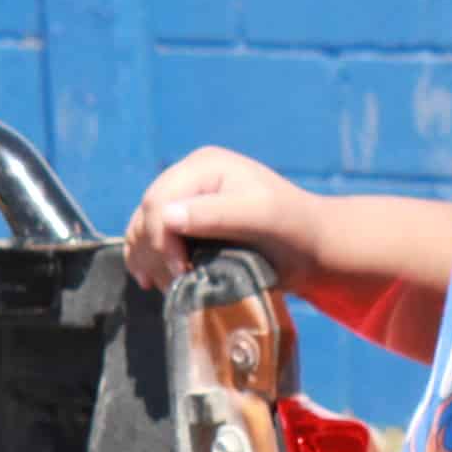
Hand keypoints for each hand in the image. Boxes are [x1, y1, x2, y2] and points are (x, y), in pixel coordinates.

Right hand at [126, 145, 330, 291]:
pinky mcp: (185, 225)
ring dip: (148, 261)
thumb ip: (215, 215)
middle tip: (176, 283)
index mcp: (204, 166)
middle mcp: (189, 178)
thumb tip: (165, 216)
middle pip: (146, 215)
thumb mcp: (260, 216)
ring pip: (141, 229)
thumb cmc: (293, 228)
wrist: (310, 247)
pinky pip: (149, 242)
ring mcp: (185, 201)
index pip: (159, 200)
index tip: (181, 271)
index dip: (160, 239)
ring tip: (171, 285)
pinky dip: (148, 262)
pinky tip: (157, 281)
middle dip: (154, 253)